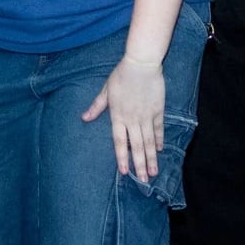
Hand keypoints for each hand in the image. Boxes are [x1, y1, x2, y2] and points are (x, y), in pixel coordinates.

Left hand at [82, 56, 168, 182]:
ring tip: (154, 172)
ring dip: (151, 157)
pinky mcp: (157, 110)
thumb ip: (97, 106)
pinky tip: (160, 150)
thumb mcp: (106, 90)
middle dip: (140, 164)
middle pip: (137, 146)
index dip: (122, 157)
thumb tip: (84, 117)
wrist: (141, 64)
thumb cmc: (121, 75)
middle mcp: (132, 119)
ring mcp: (146, 116)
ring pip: (149, 141)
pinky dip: (159, 139)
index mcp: (118, 116)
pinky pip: (158, 128)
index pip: (119, 142)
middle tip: (144, 180)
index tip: (126, 172)